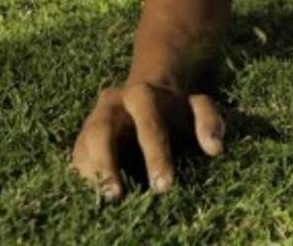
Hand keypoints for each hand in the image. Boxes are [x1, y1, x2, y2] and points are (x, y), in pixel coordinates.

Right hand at [71, 82, 224, 199]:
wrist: (147, 93)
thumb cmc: (175, 109)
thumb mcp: (197, 105)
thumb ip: (209, 121)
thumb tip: (215, 148)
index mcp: (142, 95)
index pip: (148, 124)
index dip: (155, 156)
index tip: (165, 185)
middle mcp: (111, 105)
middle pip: (102, 132)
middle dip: (109, 164)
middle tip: (118, 195)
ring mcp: (92, 121)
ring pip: (83, 145)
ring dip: (92, 174)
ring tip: (106, 199)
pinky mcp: (82, 140)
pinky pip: (78, 159)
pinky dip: (86, 178)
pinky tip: (100, 195)